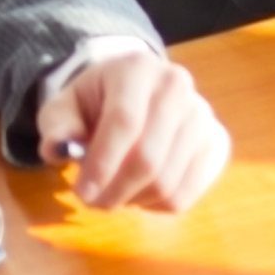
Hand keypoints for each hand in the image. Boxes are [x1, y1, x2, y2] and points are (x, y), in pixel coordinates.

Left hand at [35, 52, 229, 212]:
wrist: (137, 90)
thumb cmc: (97, 101)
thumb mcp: (66, 105)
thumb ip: (57, 125)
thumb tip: (58, 148)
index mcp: (137, 68)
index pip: (124, 121)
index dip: (102, 163)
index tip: (82, 194)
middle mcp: (176, 85)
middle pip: (148, 157)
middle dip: (115, 191)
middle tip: (94, 203)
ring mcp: (202, 114)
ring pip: (167, 182)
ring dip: (134, 200)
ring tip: (115, 192)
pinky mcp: (217, 143)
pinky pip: (188, 194)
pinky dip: (158, 206)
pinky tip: (141, 192)